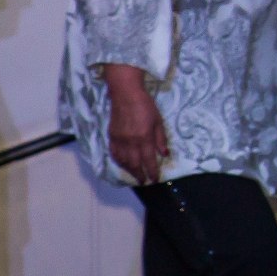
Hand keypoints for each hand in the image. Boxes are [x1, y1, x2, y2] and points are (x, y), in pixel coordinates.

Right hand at [105, 69, 170, 186]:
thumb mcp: (158, 121)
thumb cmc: (145, 105)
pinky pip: (114, 153)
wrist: (125, 94)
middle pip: (135, 164)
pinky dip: (119, 161)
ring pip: (123, 161)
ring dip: (129, 170)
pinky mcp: (111, 136)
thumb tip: (164, 154)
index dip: (152, 171)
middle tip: (144, 181)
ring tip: (135, 175)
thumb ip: (160, 139)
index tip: (155, 179)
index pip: (149, 160)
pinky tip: (123, 164)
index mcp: (144, 138)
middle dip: (140, 175)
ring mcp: (119, 140)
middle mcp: (131, 142)